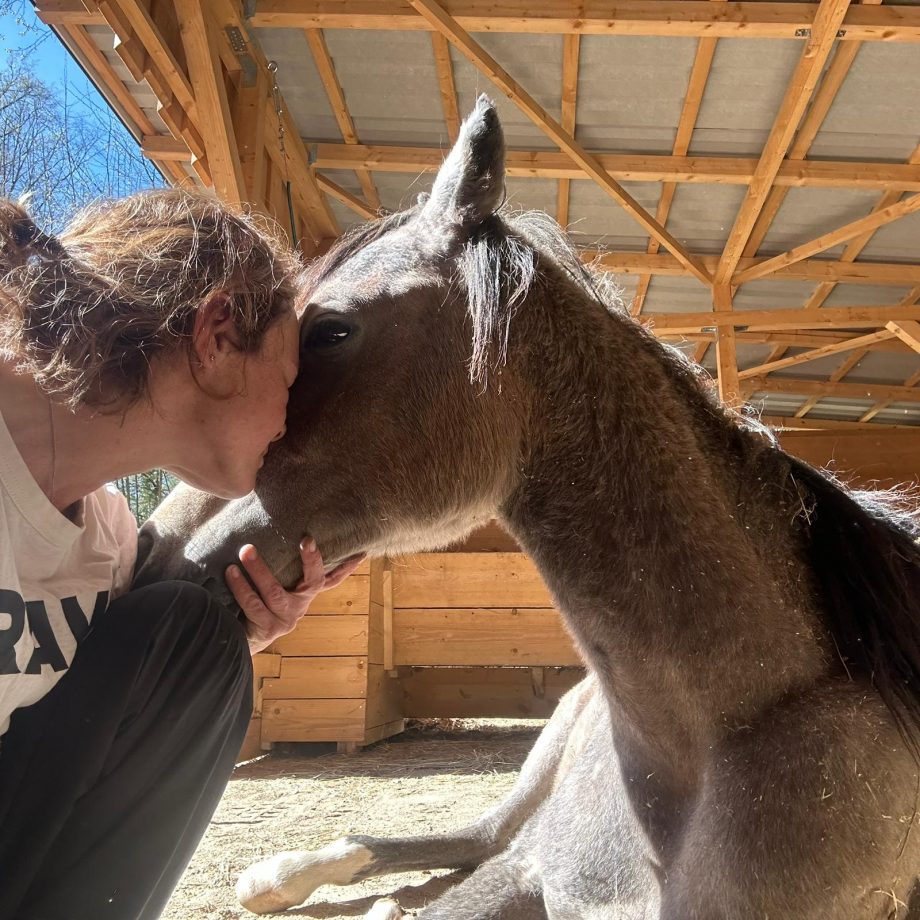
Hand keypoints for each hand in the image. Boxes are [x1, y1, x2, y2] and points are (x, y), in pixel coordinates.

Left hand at [226, 538, 365, 654]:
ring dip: (259, 570)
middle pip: (312, 582)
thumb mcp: (273, 586)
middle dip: (312, 560)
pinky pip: (253, 605)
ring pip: (274, 593)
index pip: (331, 579)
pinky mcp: (267, 629)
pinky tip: (230, 572)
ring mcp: (285, 620)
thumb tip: (276, 526)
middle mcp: (300, 607)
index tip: (359, 552)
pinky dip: (240, 587)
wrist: (235, 642)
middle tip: (306, 540)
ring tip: (245, 550)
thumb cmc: (255, 604)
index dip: (345, 567)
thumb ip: (281, 567)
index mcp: (305, 594)